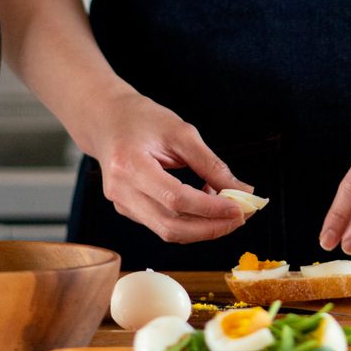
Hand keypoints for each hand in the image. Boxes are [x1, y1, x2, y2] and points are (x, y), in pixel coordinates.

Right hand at [82, 88, 251, 244]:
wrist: (107, 120)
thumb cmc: (142, 119)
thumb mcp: (181, 132)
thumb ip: (211, 164)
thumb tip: (243, 190)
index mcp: (129, 165)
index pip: (175, 199)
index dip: (210, 209)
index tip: (239, 209)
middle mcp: (120, 191)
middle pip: (170, 226)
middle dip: (210, 228)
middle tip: (240, 217)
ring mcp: (121, 204)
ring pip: (167, 231)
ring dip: (201, 227)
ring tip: (225, 207)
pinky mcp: (127, 210)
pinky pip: (161, 224)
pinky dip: (188, 220)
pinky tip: (203, 203)